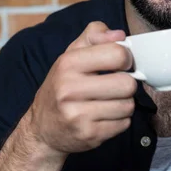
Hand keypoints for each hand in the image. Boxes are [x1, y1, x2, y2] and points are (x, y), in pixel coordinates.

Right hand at [26, 21, 136, 155]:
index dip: (125, 58)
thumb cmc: (61, 87)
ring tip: (108, 102)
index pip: (117, 54)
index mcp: (68, 63)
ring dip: (123, 104)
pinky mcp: (88, 135)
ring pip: (128, 105)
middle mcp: (70, 89)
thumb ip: (94, 36)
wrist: (42, 129)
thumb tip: (119, 35)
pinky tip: (104, 117)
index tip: (120, 64)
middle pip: (127, 83)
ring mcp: (78, 114)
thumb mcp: (70, 55)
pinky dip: (119, 121)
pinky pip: (124, 124)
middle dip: (126, 84)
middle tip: (114, 86)